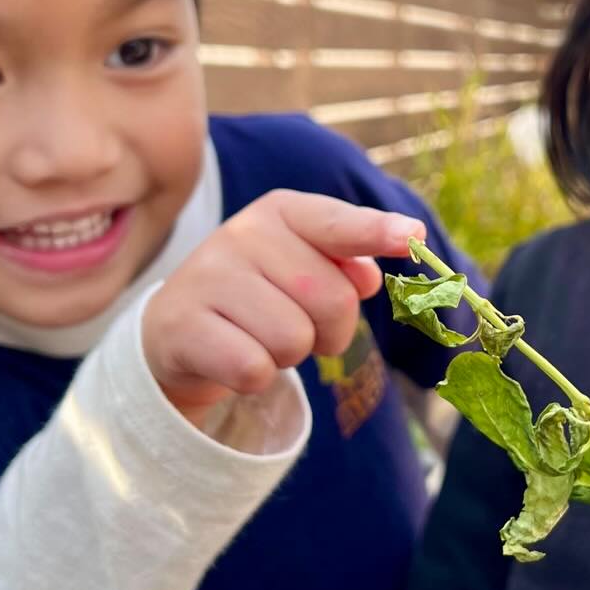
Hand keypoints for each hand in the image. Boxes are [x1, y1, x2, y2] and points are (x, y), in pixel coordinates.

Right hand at [142, 192, 423, 423]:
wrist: (177, 329)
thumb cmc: (259, 296)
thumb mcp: (302, 268)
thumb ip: (345, 264)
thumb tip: (370, 278)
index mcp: (280, 212)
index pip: (336, 224)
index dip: (376, 231)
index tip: (412, 236)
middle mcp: (241, 234)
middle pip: (333, 300)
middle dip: (330, 331)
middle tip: (297, 327)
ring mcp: (207, 276)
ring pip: (294, 339)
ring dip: (288, 355)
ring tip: (259, 338)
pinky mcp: (182, 324)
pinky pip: (254, 368)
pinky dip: (256, 377)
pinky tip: (234, 357)